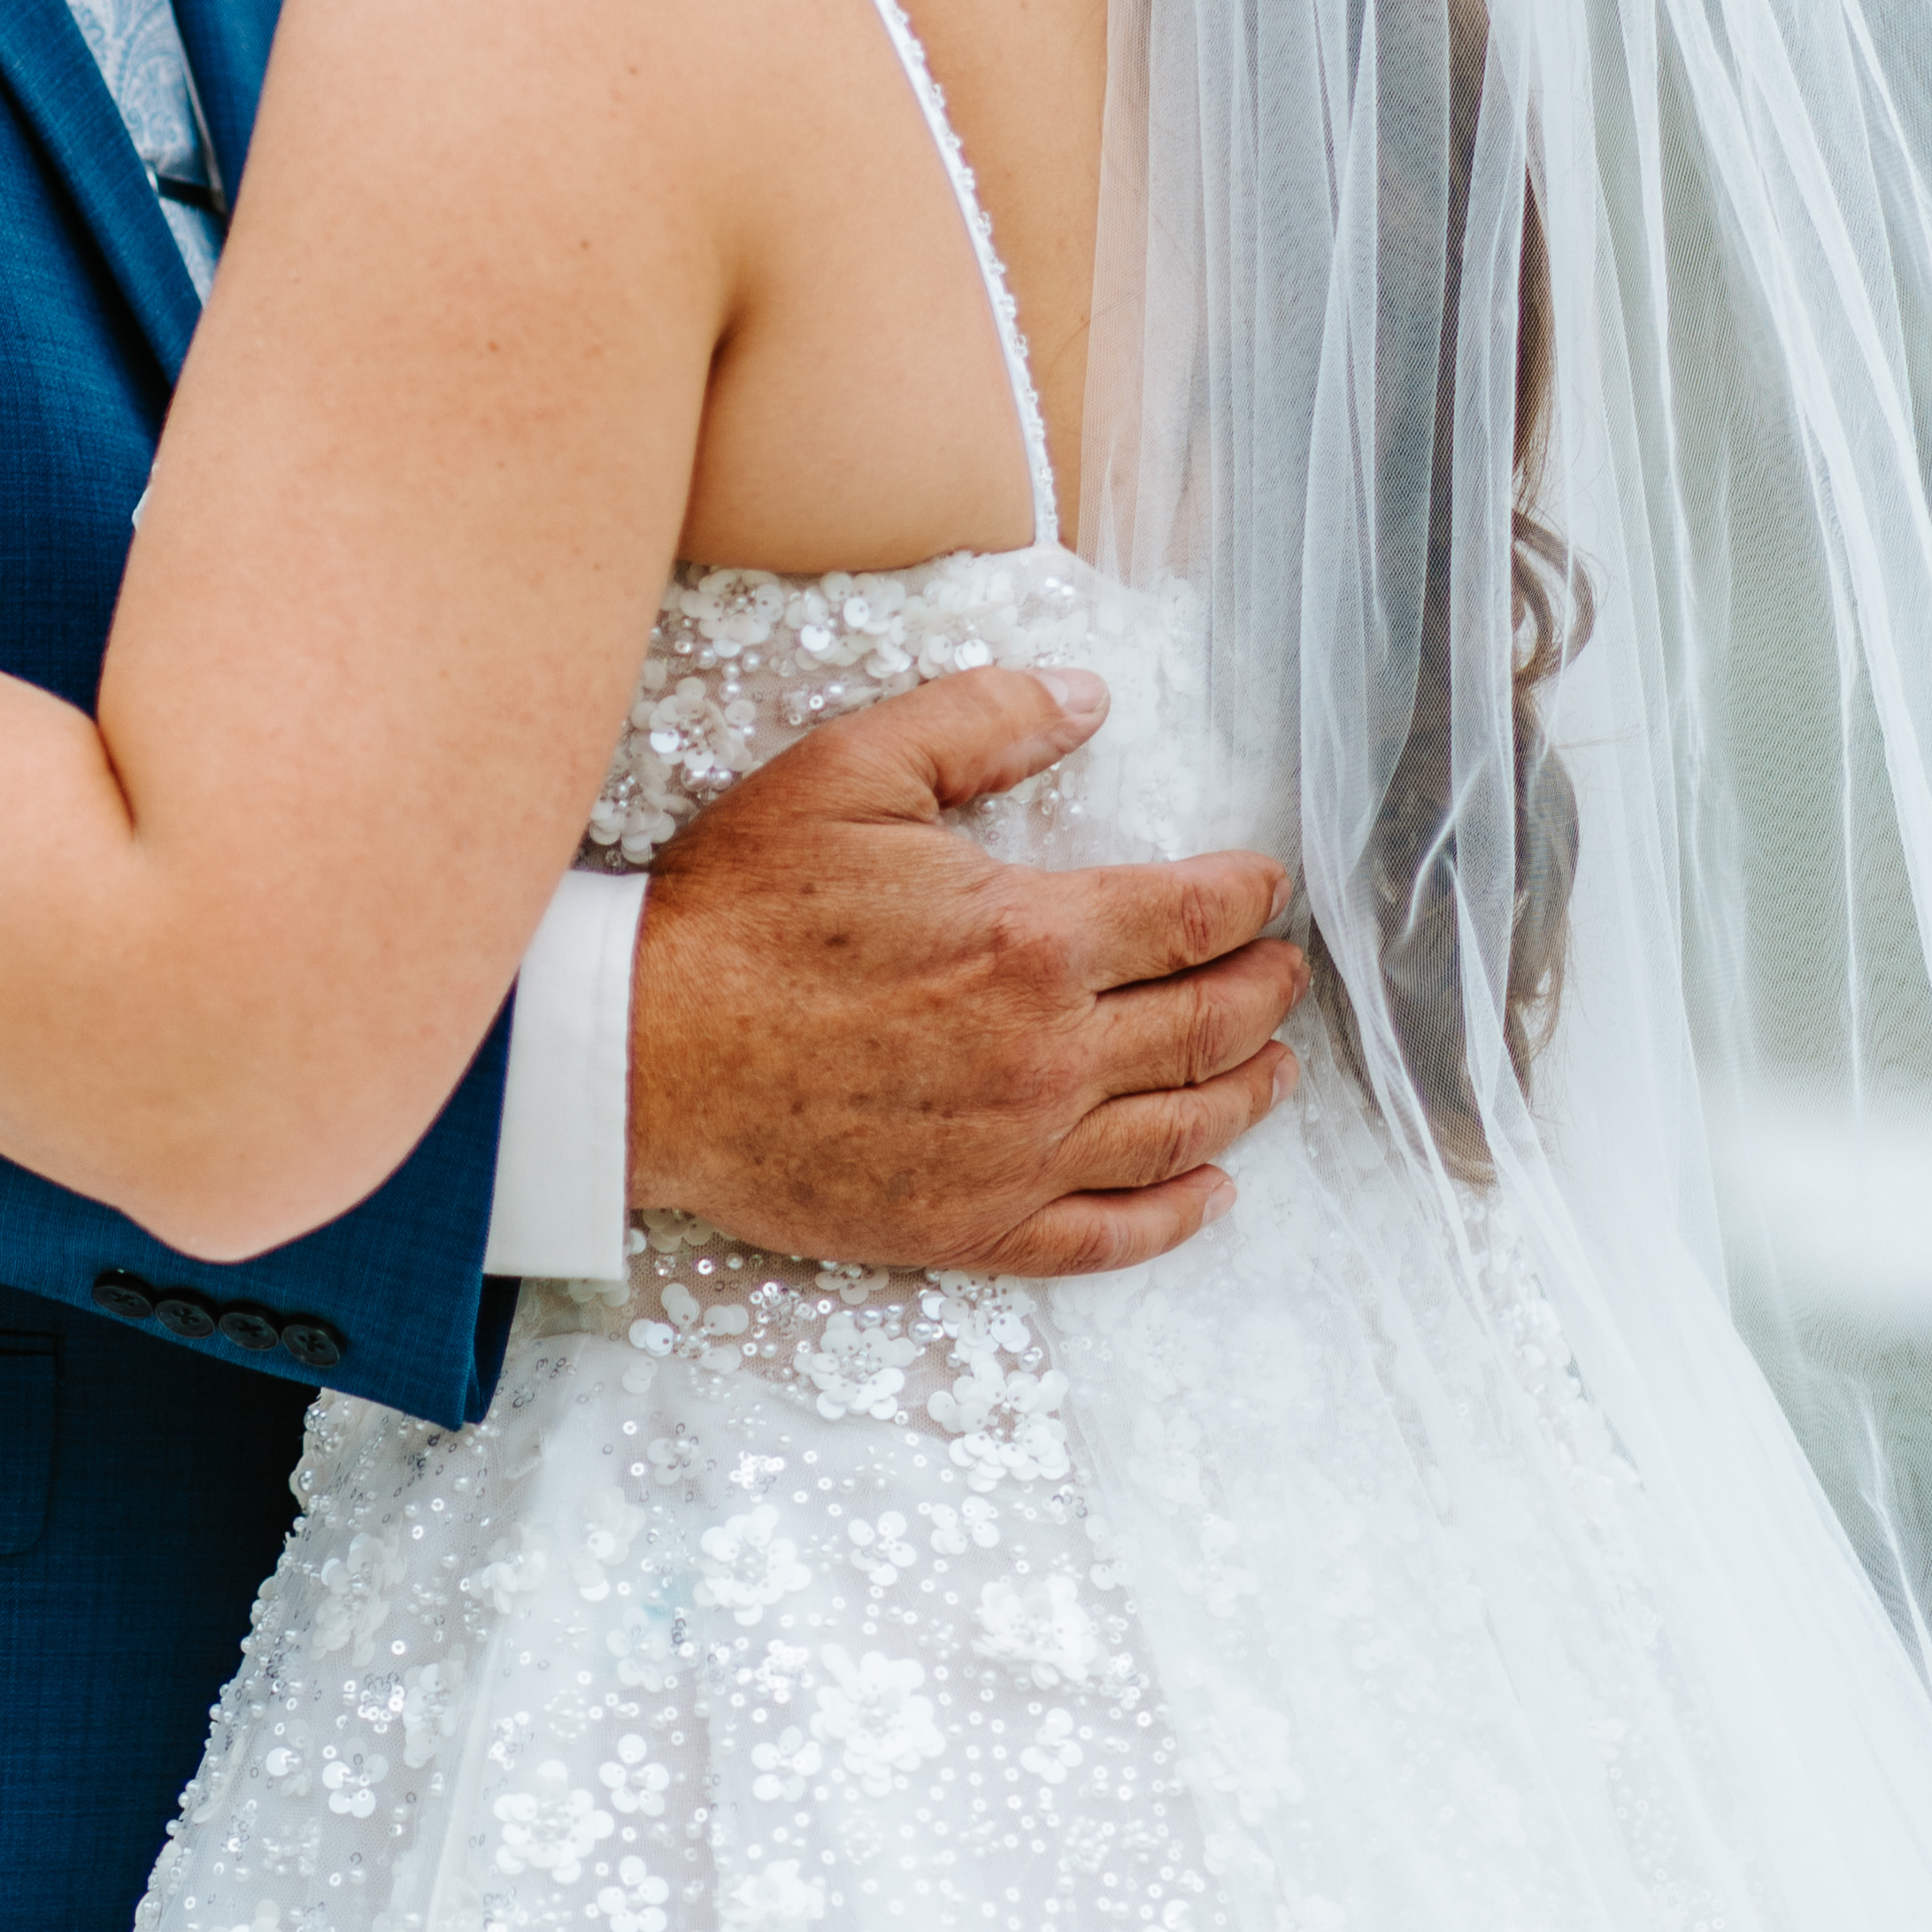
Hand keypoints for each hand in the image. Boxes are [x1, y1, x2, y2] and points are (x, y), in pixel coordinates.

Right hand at [622, 669, 1302, 1276]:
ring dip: (1245, 1094)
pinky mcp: (973, 1224)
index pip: (1189, 918)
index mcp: (1030, 937)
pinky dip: (1176, 1214)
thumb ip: (983, 719)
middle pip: (1206, 1026)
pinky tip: (1210, 1192)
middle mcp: (1047, 1055)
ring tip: (1274, 1067)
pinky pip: (1107, 1234)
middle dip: (1262, 991)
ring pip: (1177, 1130)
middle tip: (1285, 971)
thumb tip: (1091, 697)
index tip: (1264, 886)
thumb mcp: (852, 769)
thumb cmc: (741, 909)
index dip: (1244, 898)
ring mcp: (1016, 1152)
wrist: (645, 1055)